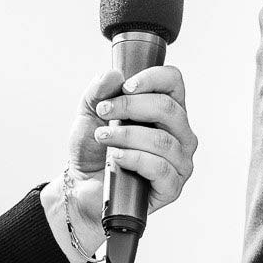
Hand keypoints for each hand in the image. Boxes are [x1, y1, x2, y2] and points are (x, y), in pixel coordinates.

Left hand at [68, 64, 197, 213]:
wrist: (82, 185)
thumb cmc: (93, 148)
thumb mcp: (90, 112)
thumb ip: (99, 91)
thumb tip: (114, 74)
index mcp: (166, 111)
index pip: (173, 82)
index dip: (152, 79)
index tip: (126, 87)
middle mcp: (180, 134)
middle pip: (169, 109)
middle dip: (131, 107)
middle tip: (104, 111)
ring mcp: (179, 162)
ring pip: (162, 141)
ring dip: (127, 135)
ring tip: (103, 137)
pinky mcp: (171, 188)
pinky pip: (160, 168)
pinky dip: (134, 159)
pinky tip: (116, 158)